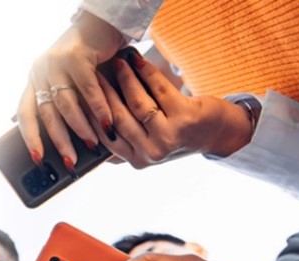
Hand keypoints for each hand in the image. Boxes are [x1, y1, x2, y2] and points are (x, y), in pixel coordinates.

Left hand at [17, 10, 123, 172]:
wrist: (102, 23)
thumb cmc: (87, 56)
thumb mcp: (68, 80)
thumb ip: (60, 103)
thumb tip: (56, 135)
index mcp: (34, 79)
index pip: (25, 113)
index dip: (30, 138)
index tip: (38, 158)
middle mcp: (40, 71)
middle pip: (47, 114)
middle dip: (60, 141)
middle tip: (70, 160)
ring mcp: (56, 63)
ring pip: (66, 104)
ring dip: (81, 127)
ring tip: (92, 143)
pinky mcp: (75, 56)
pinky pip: (87, 90)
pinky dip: (98, 109)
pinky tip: (106, 123)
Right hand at [93, 50, 251, 167]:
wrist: (215, 133)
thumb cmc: (175, 135)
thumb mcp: (146, 147)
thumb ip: (121, 145)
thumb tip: (88, 131)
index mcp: (137, 161)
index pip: (107, 135)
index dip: (93, 113)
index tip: (83, 92)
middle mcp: (151, 152)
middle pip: (118, 119)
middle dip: (104, 93)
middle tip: (94, 74)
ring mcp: (169, 136)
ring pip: (137, 103)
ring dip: (125, 79)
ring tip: (117, 63)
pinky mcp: (185, 117)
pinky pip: (159, 89)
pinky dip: (146, 72)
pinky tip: (137, 60)